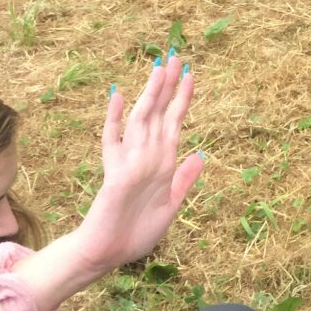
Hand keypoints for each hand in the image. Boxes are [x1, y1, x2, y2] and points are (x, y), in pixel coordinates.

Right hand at [69, 55, 207, 275]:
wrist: (109, 255)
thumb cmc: (137, 233)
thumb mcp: (172, 204)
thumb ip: (185, 180)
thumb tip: (201, 156)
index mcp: (163, 163)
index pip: (174, 122)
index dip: (182, 98)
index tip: (191, 74)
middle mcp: (147, 156)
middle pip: (158, 113)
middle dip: (168, 85)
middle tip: (176, 55)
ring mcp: (130, 162)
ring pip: (142, 119)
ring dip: (150, 93)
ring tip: (159, 66)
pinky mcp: (116, 173)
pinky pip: (114, 141)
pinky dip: (116, 118)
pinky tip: (119, 94)